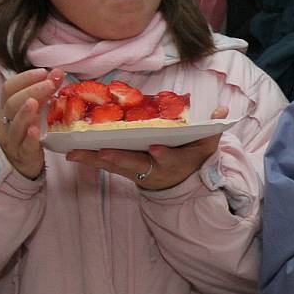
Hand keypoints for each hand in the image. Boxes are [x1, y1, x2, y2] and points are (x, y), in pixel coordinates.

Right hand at [0, 68, 64, 179]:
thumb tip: (57, 73)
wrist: (18, 161)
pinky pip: (24, 146)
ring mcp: (12, 139)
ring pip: (15, 125)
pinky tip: (35, 130)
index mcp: (7, 107)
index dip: (24, 78)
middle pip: (12, 104)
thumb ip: (43, 91)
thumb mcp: (33, 109)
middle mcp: (6, 122)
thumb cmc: (26, 129)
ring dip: (25, 113)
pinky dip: (29, 138)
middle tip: (50, 84)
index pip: (9, 89)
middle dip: (31, 91)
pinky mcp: (22, 155)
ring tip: (35, 102)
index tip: (42, 71)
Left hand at [67, 106, 228, 189]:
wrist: (179, 183)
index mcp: (174, 161)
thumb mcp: (206, 145)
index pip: (168, 158)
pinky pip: (105, 167)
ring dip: (95, 161)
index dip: (162, 154)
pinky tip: (71, 153)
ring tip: (75, 153)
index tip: (155, 147)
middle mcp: (152, 169)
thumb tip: (222, 110)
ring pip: (114, 167)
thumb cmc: (192, 158)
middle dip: (119, 159)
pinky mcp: (123, 171)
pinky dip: (89, 160)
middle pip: (134, 165)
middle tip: (104, 153)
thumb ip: (213, 127)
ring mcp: (136, 171)